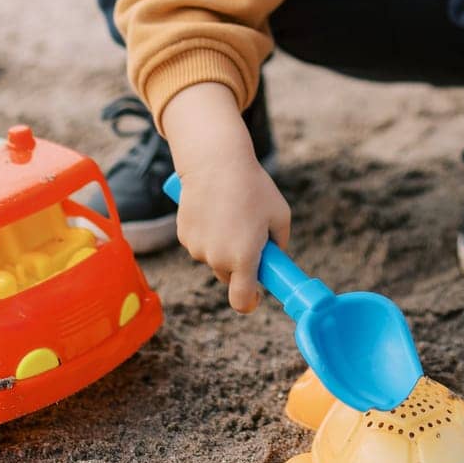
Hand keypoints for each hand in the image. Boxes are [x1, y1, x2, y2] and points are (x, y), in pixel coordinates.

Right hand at [161, 82, 291, 312]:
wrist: (216, 161)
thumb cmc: (253, 186)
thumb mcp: (279, 214)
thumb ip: (279, 243)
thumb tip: (272, 256)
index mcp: (244, 256)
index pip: (242, 300)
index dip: (249, 301)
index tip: (255, 296)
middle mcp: (218, 257)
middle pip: (229, 276)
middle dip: (240, 264)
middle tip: (250, 234)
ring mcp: (197, 247)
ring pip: (214, 258)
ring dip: (223, 246)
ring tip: (232, 212)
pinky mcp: (184, 235)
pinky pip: (200, 243)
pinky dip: (208, 233)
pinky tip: (214, 208)